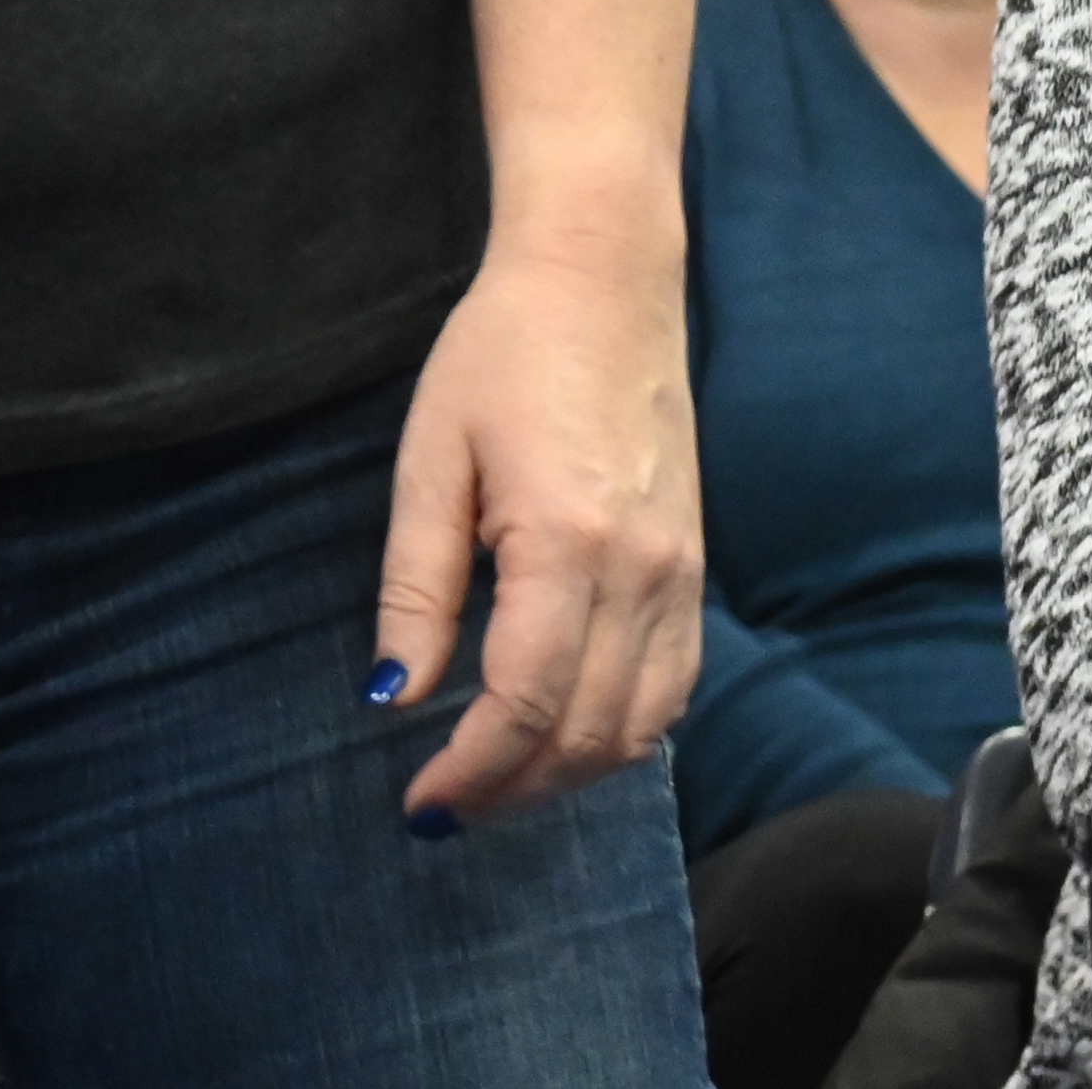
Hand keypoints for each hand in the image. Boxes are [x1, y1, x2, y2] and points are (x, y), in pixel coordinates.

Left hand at [372, 226, 701, 826]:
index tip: (418, 802)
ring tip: (494, 783)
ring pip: (641, 726)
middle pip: (587, 733)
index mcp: (567, 544)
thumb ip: (416, 585)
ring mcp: (683, 576)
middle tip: (445, 808)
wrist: (603, 284)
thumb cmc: (499, 355)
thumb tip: (395, 694)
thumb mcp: (429, 460)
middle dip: (513, 787)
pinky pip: (673, 687)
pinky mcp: (696, 570)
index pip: (523, 702)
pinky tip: (563, 735)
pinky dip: (621, 733)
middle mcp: (643, 574)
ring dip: (568, 774)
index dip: (469, 768)